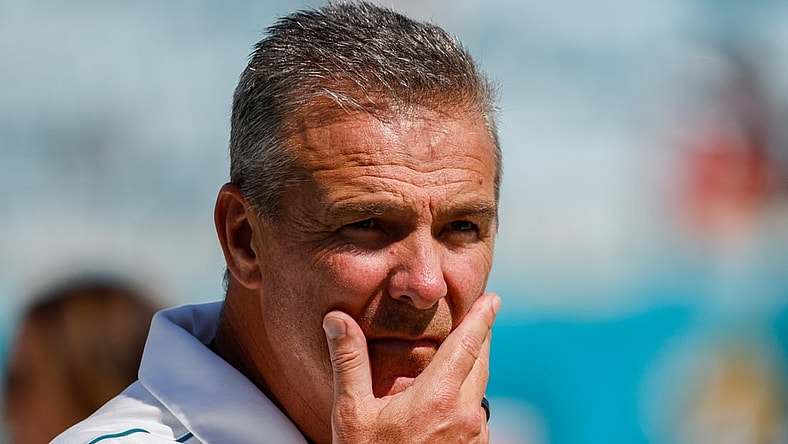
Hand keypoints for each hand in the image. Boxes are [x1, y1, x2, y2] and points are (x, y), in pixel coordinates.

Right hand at [322, 292, 499, 442]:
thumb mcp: (352, 414)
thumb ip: (349, 363)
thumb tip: (336, 319)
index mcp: (440, 397)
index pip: (469, 345)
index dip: (482, 318)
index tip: (494, 299)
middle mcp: (466, 415)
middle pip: (481, 364)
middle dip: (480, 339)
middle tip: (480, 318)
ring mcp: (474, 438)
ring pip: (480, 392)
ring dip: (472, 371)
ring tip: (460, 359)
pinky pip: (476, 416)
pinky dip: (467, 399)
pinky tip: (450, 403)